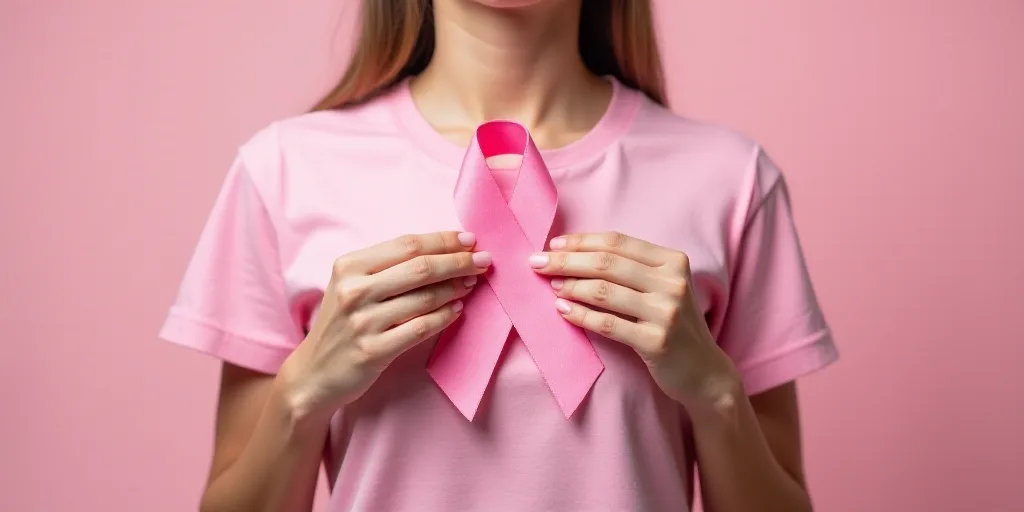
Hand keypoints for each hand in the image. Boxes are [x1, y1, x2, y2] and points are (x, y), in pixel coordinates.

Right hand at [280, 231, 490, 422]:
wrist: (314, 372)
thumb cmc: (342, 323)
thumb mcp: (351, 285)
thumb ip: (387, 267)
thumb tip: (442, 250)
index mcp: (349, 265)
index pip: (407, 245)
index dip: (443, 240)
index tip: (470, 240)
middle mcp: (354, 290)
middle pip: (420, 268)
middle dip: (458, 261)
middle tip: (484, 261)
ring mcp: (363, 321)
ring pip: (424, 297)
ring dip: (456, 288)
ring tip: (472, 283)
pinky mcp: (373, 350)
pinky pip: (420, 328)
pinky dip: (444, 317)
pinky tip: (457, 310)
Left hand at [529, 232, 741, 413]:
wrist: (705, 373)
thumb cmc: (674, 326)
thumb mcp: (663, 289)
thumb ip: (632, 270)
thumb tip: (575, 255)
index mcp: (673, 261)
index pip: (618, 242)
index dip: (582, 241)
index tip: (553, 244)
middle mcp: (672, 283)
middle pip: (606, 264)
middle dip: (566, 261)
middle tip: (537, 263)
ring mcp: (666, 312)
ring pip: (604, 291)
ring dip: (570, 287)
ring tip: (551, 287)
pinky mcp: (657, 342)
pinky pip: (608, 324)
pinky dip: (580, 316)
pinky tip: (562, 311)